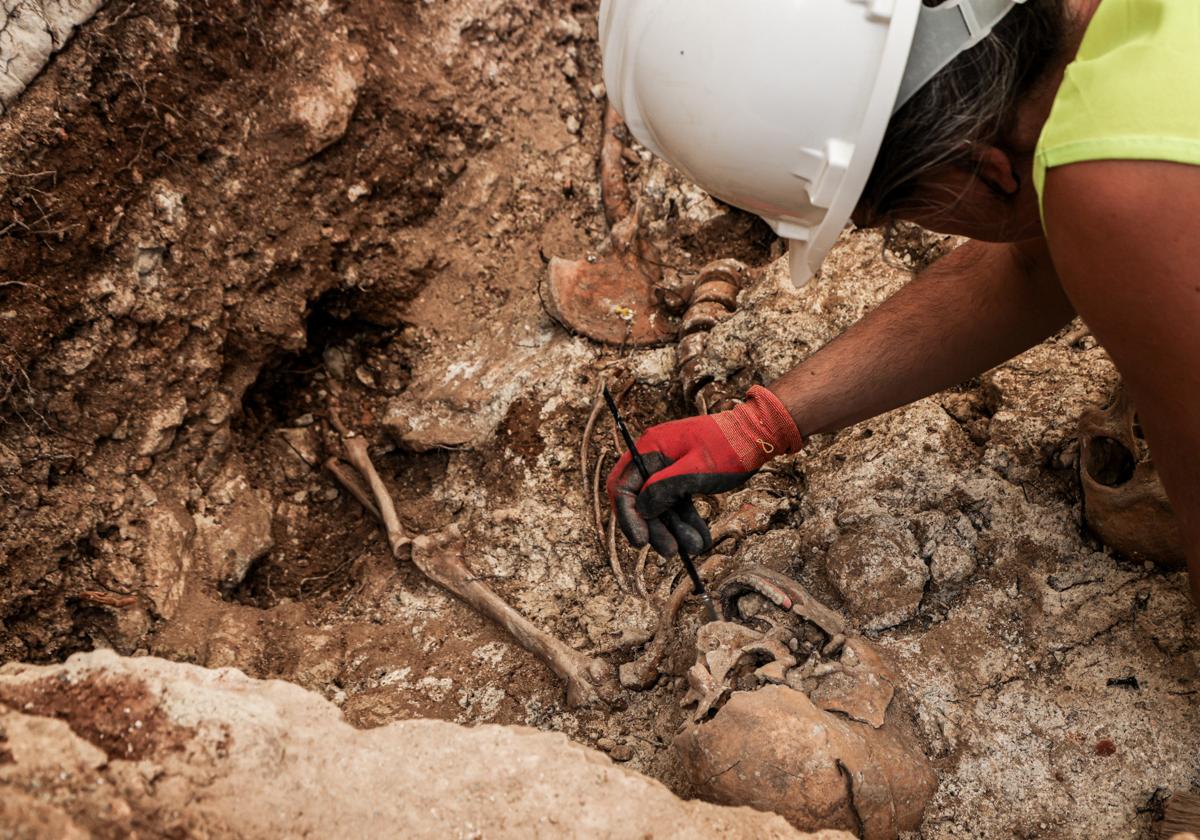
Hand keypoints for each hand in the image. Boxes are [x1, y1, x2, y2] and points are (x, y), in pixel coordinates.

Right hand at [605, 385, 801, 556]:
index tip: (640, 541)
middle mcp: (653, 458)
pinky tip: (701, 540)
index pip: (624, 486)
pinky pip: (678, 504)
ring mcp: (667, 469)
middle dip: (655, 528)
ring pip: (661, 507)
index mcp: (650, 448)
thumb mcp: (696, 469)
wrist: (757, 435)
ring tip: (694, 547)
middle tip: (670, 551)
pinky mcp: (682, 478)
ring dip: (674, 529)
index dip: (628, 516)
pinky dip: (687, 522)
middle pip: (641, 501)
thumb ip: (665, 487)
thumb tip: (641, 508)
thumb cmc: (728, 446)